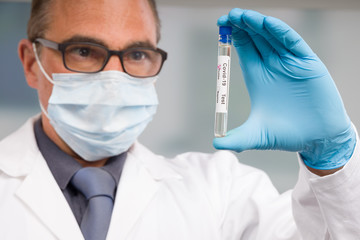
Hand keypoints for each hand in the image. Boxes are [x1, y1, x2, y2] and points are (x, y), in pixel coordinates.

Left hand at [213, 9, 355, 169]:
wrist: (317, 139)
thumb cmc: (286, 135)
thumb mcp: (256, 136)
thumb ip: (236, 139)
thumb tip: (215, 144)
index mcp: (258, 77)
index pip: (244, 49)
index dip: (233, 36)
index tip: (220, 25)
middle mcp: (273, 66)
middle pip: (256, 38)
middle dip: (242, 25)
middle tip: (228, 15)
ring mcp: (290, 63)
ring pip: (272, 36)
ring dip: (257, 24)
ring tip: (241, 15)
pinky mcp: (308, 63)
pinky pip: (293, 43)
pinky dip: (280, 32)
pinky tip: (267, 24)